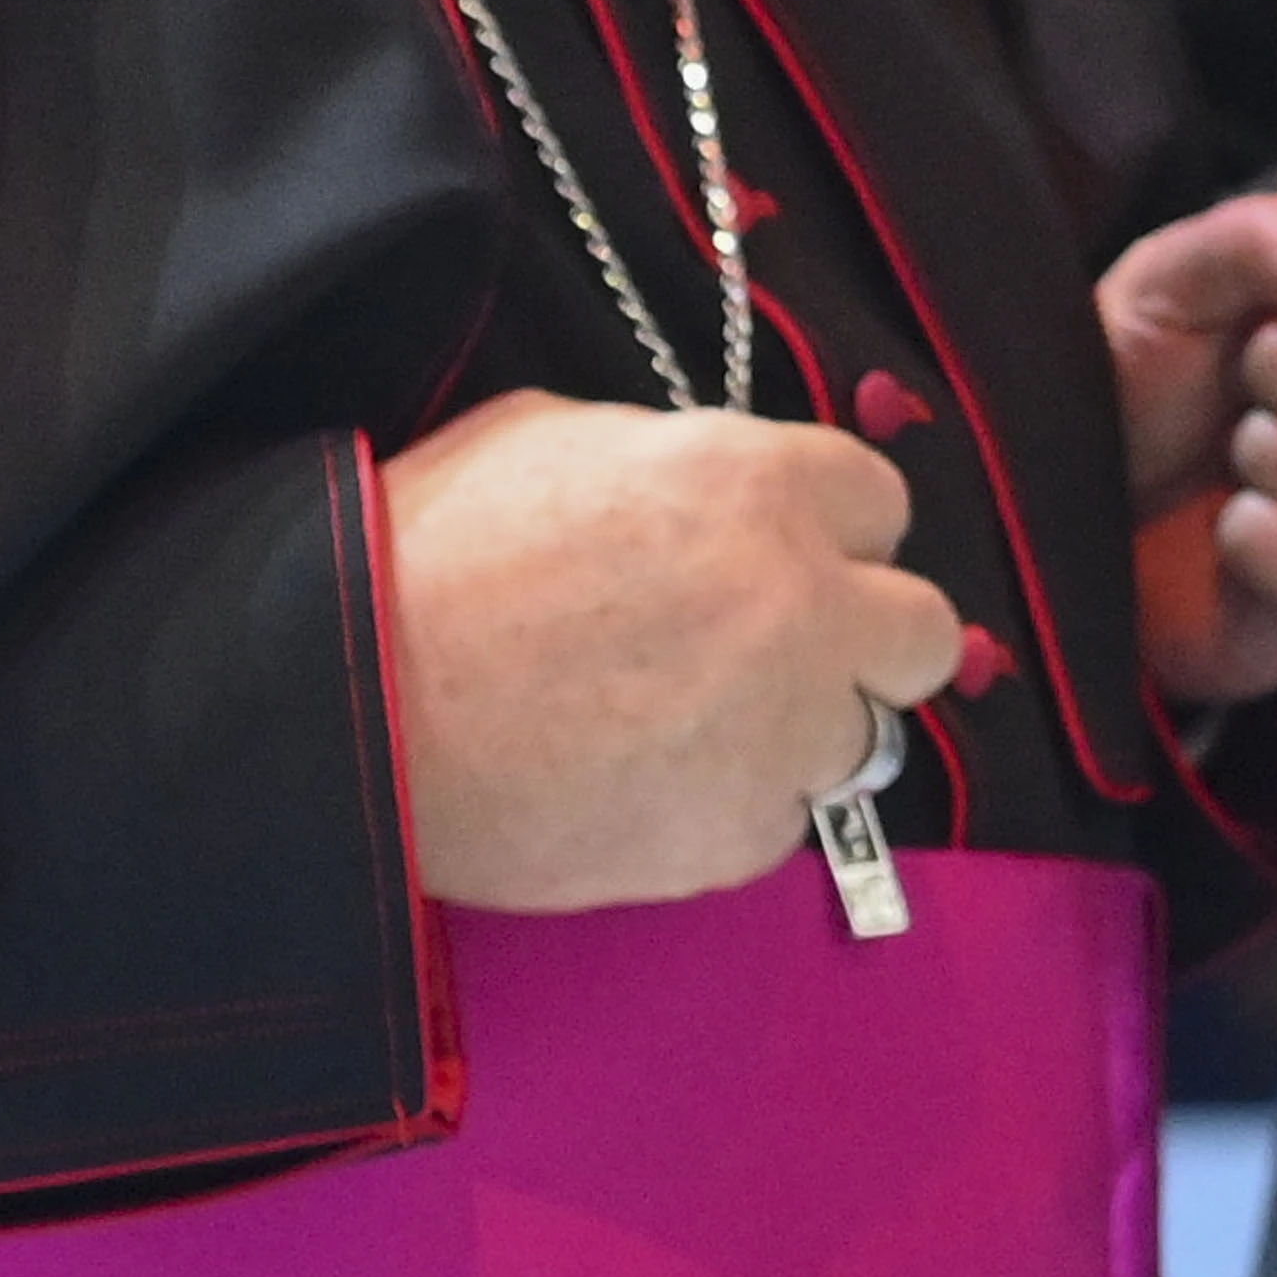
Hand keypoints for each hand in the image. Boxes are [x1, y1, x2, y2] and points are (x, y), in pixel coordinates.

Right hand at [378, 389, 957, 911]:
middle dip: (865, 636)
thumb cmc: (429, 554)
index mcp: (759, 485)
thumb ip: (674, 456)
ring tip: (702, 727)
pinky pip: (783, 821)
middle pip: (924, 632)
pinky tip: (649, 785)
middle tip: (784, 647)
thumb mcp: (552, 437)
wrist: (353, 714)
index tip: (783, 550)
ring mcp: (780, 734)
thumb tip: (713, 486)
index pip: (882, 498)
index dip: (828, 527)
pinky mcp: (737, 839)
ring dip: (805, 729)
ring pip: (865, 738)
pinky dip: (735, 805)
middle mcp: (800, 607)